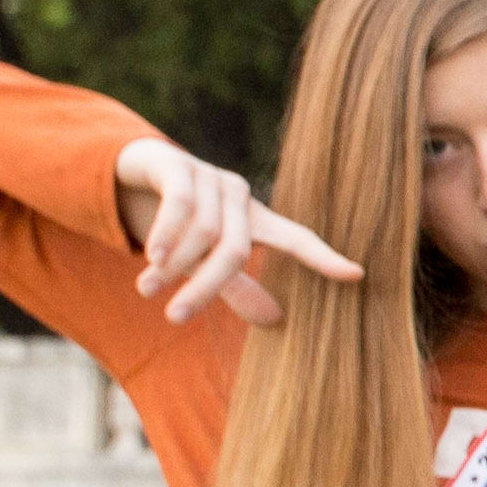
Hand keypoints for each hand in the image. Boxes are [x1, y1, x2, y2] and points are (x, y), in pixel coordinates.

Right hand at [110, 135, 360, 327]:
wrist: (129, 176)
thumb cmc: (177, 225)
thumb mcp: (204, 260)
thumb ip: (234, 287)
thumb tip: (276, 321)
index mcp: (256, 221)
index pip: (297, 240)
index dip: (325, 258)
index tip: (357, 275)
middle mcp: (239, 196)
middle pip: (236, 248)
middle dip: (204, 286)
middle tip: (175, 318)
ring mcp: (210, 176)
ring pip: (205, 230)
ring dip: (174, 264)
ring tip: (147, 290)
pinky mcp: (177, 165)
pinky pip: (180, 203)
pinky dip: (166, 233)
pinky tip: (152, 257)